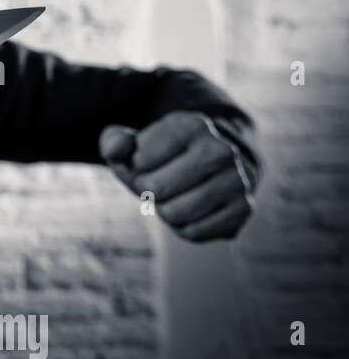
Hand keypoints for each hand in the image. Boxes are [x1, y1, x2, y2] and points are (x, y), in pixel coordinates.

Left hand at [99, 111, 255, 242]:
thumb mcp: (133, 145)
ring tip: (175, 196)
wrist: (207, 168)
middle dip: (148, 192)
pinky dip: (184, 227)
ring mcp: (237, 179)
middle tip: (159, 184)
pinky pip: (194, 232)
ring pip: (175, 214)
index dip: (134, 169)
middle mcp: (221, 150)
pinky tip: (192, 211)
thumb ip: (114, 143)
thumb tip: (116, 149)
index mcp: (191, 126)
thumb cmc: (160, 157)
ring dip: (165, 211)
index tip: (146, 163)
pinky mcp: (244, 208)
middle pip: (155, 189)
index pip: (141, 161)